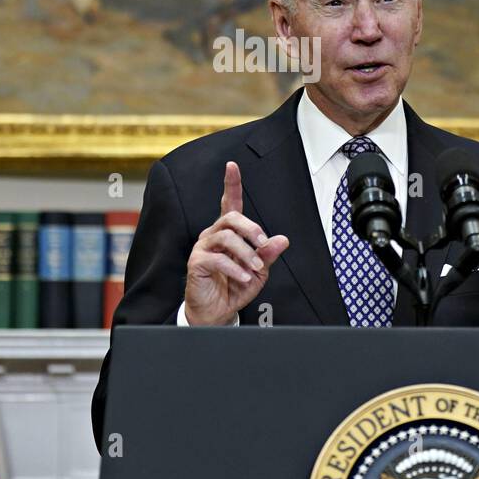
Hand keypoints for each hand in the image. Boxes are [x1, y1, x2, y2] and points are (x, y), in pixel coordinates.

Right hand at [184, 161, 288, 324]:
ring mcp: (203, 248)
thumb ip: (267, 255)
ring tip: (255, 268)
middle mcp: (214, 235)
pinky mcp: (197, 263)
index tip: (232, 166)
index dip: (231, 184)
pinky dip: (235, 268)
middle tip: (263, 245)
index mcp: (228, 233)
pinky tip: (244, 277)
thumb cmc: (234, 287)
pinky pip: (217, 258)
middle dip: (251, 229)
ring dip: (246, 252)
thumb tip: (282, 240)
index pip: (229, 203)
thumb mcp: (258, 272)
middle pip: (231, 217)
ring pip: (226, 236)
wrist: (217, 312)